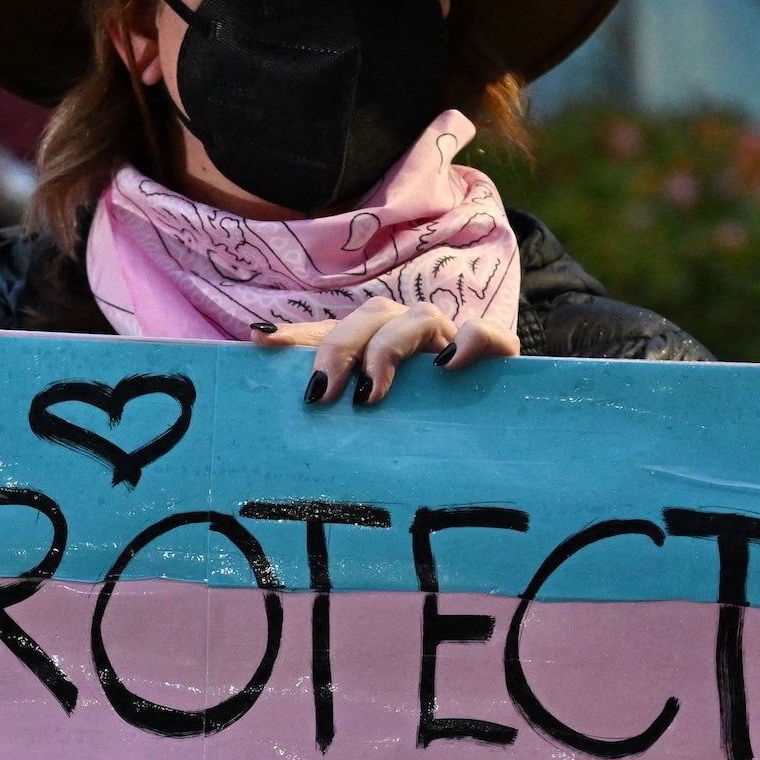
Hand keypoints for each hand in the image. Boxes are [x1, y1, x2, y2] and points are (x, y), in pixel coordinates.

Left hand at [254, 301, 520, 408]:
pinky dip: (469, 342)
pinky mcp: (496, 358)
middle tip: (322, 394)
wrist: (494, 444)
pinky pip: (484, 334)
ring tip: (370, 393)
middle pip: (373, 314)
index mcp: (377, 345)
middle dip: (341, 347)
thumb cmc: (418, 434)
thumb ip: (327, 401)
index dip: (301, 335)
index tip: (265, 343)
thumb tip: (263, 359)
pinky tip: (447, 367)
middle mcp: (412, 336)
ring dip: (389, 348)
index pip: (336, 330)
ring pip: (420, 317)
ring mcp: (452, 344)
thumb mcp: (369, 425)